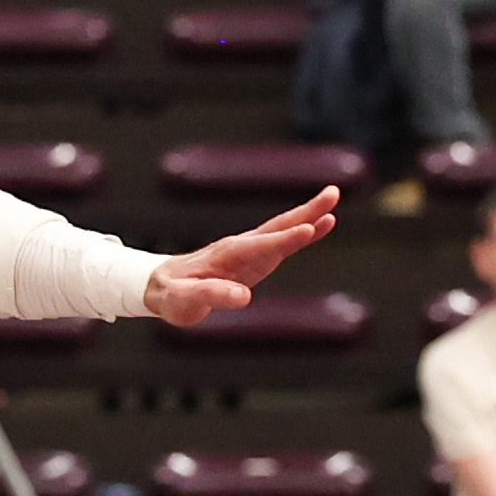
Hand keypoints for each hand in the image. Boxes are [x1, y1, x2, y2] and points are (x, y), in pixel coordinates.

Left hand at [149, 190, 338, 324]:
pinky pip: (283, 243)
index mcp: (227, 255)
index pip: (261, 245)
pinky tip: (321, 226)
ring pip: (283, 229)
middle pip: (278, 226)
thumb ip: (212, 296)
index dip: (285, 238)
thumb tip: (244, 296)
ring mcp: (249, 250)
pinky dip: (302, 234)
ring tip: (334, 203)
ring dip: (309, 216)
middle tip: (332, 194)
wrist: (162, 286)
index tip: (309, 228)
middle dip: (306, 212)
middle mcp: (241, 246)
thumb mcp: (186, 301)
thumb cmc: (172, 295)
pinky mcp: (255, 258)